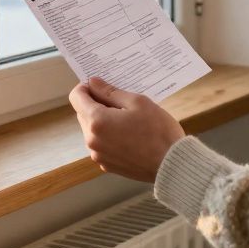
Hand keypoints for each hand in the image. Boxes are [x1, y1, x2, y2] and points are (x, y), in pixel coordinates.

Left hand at [68, 76, 185, 182]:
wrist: (172, 164)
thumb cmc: (158, 131)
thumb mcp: (137, 102)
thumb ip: (110, 91)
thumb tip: (93, 82)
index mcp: (97, 121)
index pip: (76, 97)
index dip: (86, 87)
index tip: (100, 86)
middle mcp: (92, 140)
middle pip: (83, 113)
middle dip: (96, 104)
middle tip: (121, 102)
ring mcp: (98, 155)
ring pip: (92, 129)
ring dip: (103, 121)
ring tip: (128, 120)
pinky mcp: (107, 165)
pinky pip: (101, 144)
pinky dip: (109, 136)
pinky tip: (129, 135)